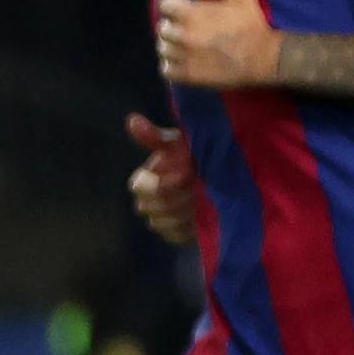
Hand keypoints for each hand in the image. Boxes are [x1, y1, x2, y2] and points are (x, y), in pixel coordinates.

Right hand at [122, 113, 196, 243]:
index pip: (138, 188)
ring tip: (204, 197)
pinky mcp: (174, 234)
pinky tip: (202, 213)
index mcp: (145, 179)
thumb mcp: (179, 144)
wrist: (221, 177)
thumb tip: (132, 119)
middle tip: (200, 184)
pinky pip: (173, 235)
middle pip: (151, 207)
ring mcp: (160, 219)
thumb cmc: (196, 156)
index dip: (160, 184)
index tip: (185, 174)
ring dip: (185, 210)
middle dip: (177, 196)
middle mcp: (148, 201)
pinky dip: (188, 226)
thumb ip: (155, 137)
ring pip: (162, 223)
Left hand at [153, 0, 275, 90]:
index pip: (165, 4)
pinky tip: (186, 60)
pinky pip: (165, 69)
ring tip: (189, 45)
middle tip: (191, 29)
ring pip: (162, 48)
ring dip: (172, 45)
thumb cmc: (252, 26)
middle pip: (162, 27)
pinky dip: (172, 65)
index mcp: (191, 14)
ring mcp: (182, 57)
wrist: (263, 60)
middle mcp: (182, 35)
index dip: (175, 5)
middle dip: (174, 25)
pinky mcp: (186, 75)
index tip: (185, 9)